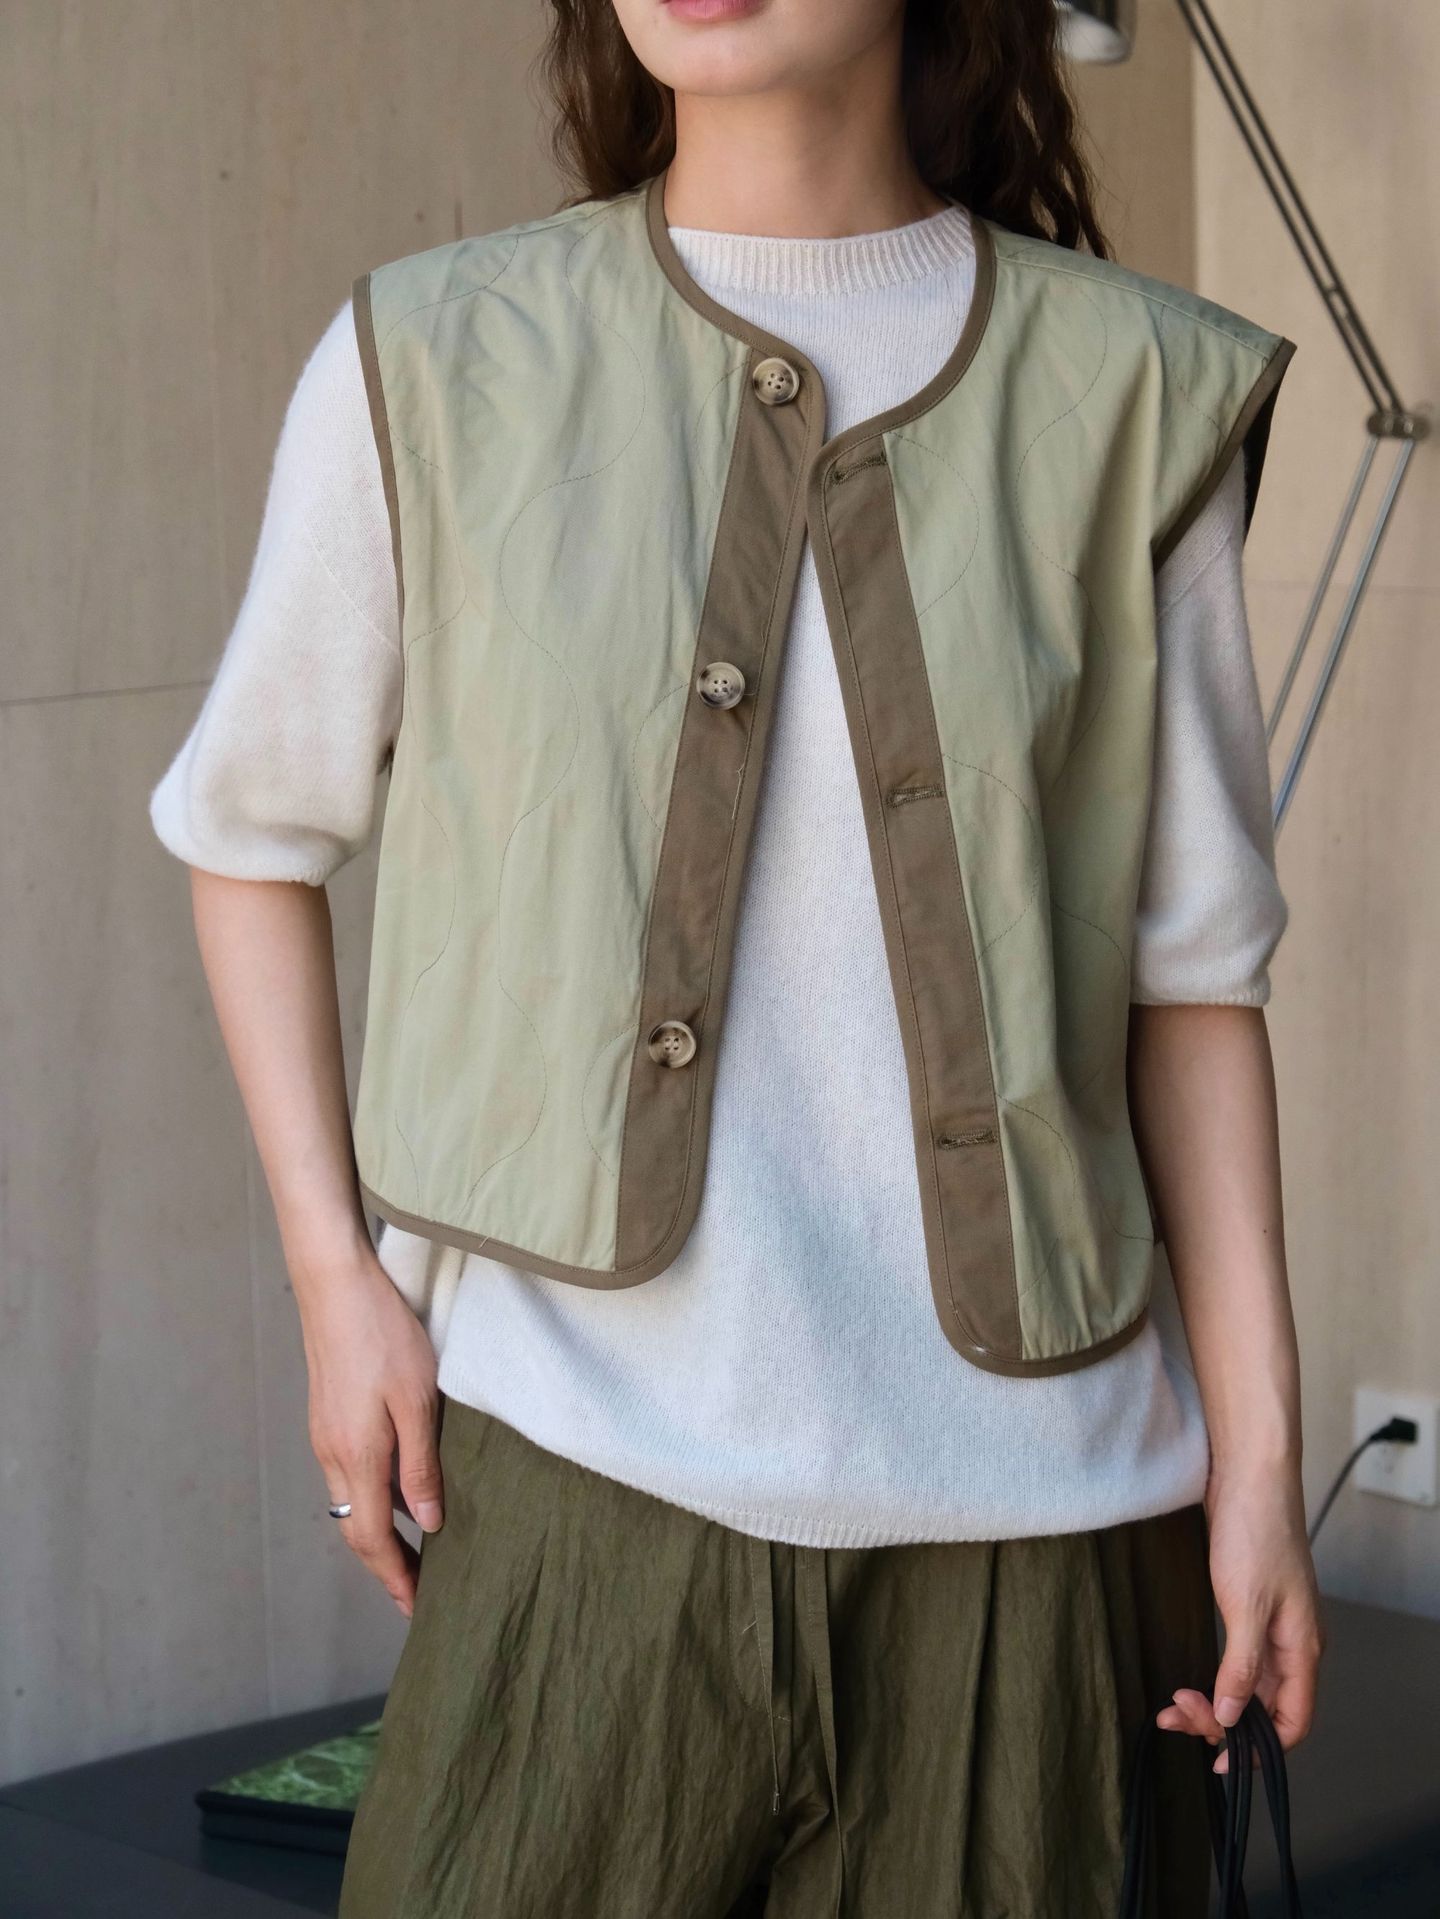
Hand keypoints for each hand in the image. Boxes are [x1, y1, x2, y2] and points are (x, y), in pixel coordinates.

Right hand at [298, 1247, 443, 1617]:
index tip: (415, 1607)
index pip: (371, 1540)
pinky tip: (402, 1493)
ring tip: (417, 1550)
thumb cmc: (382, 1334)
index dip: (393, 1578)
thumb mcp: (417, 1400)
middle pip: (355, 1530)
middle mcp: (332, 1455)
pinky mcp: (327, 1417)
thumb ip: (420, 1466)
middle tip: (419, 1591)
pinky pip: (349, 1475)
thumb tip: (426, 1524)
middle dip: (385, 1565)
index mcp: (356, 1458)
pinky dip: (373, 1498)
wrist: (334, 1283)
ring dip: (379, 1533)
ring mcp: (325, 1435)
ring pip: (351, 1503)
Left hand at [1157, 1466, 1323, 1772]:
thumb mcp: (1245, 1604)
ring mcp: (1271, 1624)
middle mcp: (1292, 1642)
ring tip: (1171, 1702)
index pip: (1293, 1723)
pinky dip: (1213, 1673)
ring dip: (1213, 1700)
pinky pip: (1236, 1658)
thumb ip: (1241, 1666)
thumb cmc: (1255, 1530)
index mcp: (1302, 1648)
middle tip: (1175, 1712)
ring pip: (1246, 1684)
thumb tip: (1232, 1719)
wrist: (1247, 1473)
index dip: (1258, 1749)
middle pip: (1263, 1709)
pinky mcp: (1249, 1604)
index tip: (1216, 1760)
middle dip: (1222, 1722)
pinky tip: (1191, 1675)